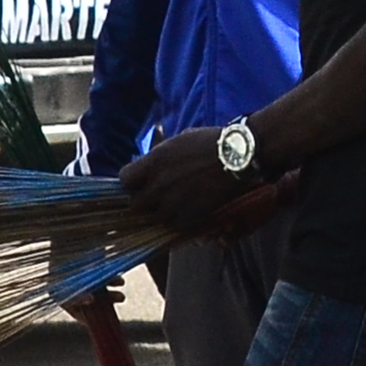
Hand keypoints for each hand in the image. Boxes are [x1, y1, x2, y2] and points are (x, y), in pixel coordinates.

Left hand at [116, 127, 241, 238]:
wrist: (240, 155)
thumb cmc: (212, 142)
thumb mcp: (180, 140)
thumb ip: (161, 156)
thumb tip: (150, 165)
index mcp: (154, 161)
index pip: (124, 179)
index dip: (131, 182)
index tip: (140, 182)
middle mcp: (158, 184)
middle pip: (136, 204)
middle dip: (145, 201)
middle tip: (158, 196)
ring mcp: (172, 202)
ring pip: (155, 218)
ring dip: (164, 212)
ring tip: (178, 203)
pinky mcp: (188, 216)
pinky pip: (175, 225)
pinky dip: (181, 220)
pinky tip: (191, 209)